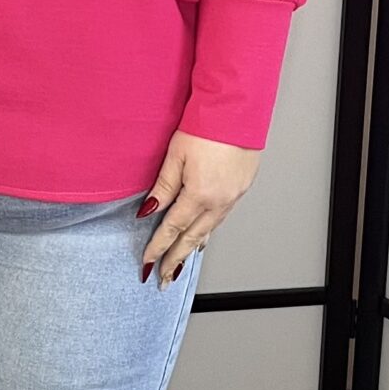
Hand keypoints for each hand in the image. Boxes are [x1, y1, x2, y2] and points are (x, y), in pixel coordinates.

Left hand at [139, 132, 260, 285]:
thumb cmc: (206, 126)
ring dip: (192, 248)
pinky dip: (209, 231)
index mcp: (199, 194)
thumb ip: (163, 187)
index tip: (147, 262)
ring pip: (209, 230)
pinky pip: (221, 218)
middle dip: (176, 260)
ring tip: (181, 263)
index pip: (172, 229)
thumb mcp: (176, 155)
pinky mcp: (240, 189)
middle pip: (192, 238)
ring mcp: (232, 197)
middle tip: (164, 278)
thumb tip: (149, 211)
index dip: (158, 248)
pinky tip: (203, 237)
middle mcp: (218, 201)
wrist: (237, 111)